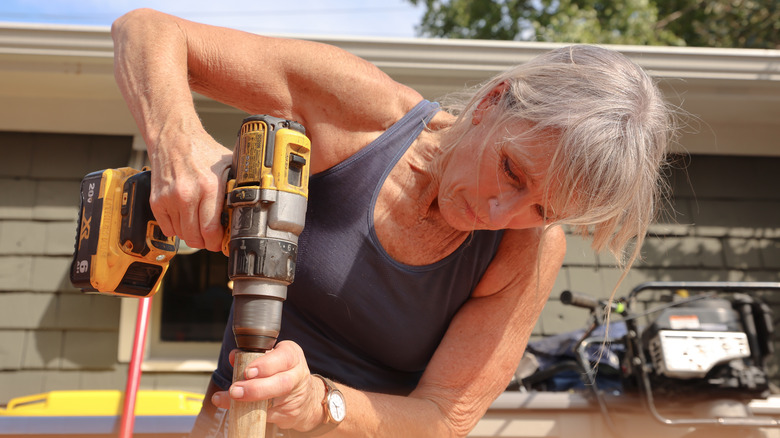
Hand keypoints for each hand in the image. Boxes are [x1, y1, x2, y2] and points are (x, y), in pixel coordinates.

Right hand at [148, 127, 231, 251]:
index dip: (217, 242)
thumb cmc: (202, 151)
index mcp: (209, 187)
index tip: (221, 243)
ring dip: (191, 234)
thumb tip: (251, 206)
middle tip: (210, 237)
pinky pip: (167, 228)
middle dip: (205, 242)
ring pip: (181, 235)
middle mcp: (188, 194)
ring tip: (198, 224)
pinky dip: (176, 228)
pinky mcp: (157, 201)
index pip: (211, 230)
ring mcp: (170, 199)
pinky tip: (185, 217)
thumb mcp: (228, 165)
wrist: (173, 138)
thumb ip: (237, 186)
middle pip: (195, 237)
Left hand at [212, 341, 324, 431]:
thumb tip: (234, 357)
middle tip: (235, 390)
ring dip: (248, 403)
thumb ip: (253, 355)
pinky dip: (248, 414)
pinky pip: (267, 415)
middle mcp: (297, 375)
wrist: (306, 397)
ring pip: (273, 402)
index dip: (265, 365)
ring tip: (229, 400)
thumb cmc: (284, 371)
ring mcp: (295, 397)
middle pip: (281, 383)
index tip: (247, 372)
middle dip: (256, 388)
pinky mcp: (289, 414)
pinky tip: (234, 411)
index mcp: (293, 356)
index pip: (284, 358)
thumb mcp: (273, 357)